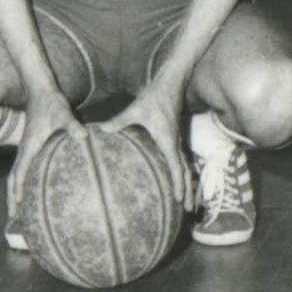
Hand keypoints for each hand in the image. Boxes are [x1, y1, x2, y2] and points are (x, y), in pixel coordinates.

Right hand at [7, 89, 85, 218]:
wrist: (40, 88)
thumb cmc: (50, 101)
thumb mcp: (63, 113)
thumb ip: (72, 126)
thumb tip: (83, 137)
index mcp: (29, 146)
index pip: (18, 173)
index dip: (16, 191)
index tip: (16, 209)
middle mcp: (25, 149)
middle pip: (13, 178)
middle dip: (12, 198)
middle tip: (13, 218)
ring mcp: (27, 146)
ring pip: (17, 173)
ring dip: (16, 190)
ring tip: (20, 209)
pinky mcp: (32, 142)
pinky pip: (25, 166)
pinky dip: (24, 179)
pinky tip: (36, 185)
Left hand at [99, 84, 192, 211]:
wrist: (170, 82)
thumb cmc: (154, 96)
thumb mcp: (135, 109)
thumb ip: (120, 121)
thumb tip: (102, 129)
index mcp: (167, 140)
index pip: (175, 167)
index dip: (178, 184)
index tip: (179, 200)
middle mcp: (175, 142)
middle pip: (185, 171)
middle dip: (188, 190)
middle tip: (189, 210)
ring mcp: (177, 139)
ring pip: (186, 165)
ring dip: (188, 183)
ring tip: (188, 200)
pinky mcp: (175, 134)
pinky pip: (182, 158)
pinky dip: (184, 171)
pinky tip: (180, 177)